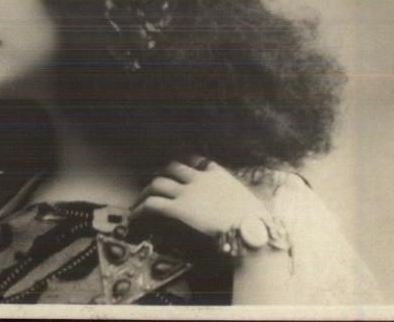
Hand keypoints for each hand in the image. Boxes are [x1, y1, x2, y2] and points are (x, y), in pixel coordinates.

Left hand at [129, 158, 270, 237]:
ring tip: (139, 200)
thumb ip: (239, 201)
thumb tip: (242, 209)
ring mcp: (188, 193)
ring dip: (146, 191)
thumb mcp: (251, 204)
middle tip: (153, 184)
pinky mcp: (178, 209)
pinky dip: (141, 210)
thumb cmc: (257, 225)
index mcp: (219, 175)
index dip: (185, 163)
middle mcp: (200, 179)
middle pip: (172, 167)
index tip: (178, 167)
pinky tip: (135, 216)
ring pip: (158, 184)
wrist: (252, 234)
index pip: (197, 160)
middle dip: (161, 174)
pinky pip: (152, 205)